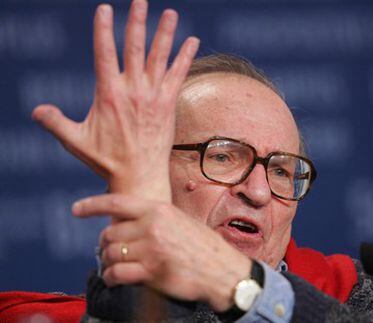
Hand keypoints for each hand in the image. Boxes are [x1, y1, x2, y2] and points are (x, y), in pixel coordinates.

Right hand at [32, 0, 198, 200]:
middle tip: (141, 1)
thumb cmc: (106, 160)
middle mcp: (133, 90)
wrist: (138, 176)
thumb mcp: (75, 141)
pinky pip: (179, 75)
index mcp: (108, 94)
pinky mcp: (168, 104)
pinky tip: (193, 41)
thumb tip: (36, 111)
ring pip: (159, 57)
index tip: (104, 9)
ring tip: (171, 13)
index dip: (103, 29)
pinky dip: (186, 57)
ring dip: (165, 33)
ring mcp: (153, 96)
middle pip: (134, 48)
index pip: (104, 53)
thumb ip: (55, 123)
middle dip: (137, 22)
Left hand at [73, 193, 251, 311]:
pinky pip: (118, 273)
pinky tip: (115, 278)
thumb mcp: (180, 221)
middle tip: (108, 251)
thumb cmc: (203, 247)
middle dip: (104, 244)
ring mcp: (151, 249)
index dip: (92, 205)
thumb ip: (154, 219)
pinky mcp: (152, 272)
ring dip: (107, 262)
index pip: (117, 202)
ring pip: (111, 253)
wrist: (224, 271)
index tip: (76, 210)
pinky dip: (111, 277)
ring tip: (112, 266)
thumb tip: (128, 224)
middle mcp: (152, 226)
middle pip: (110, 232)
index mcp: (159, 210)